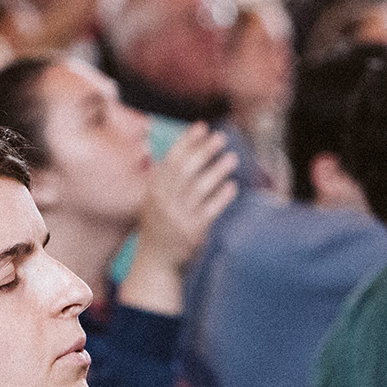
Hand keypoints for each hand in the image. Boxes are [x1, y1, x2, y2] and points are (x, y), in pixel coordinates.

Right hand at [123, 124, 237, 314]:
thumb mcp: (154, 197)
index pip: (171, 159)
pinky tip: (232, 186)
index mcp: (155, 188)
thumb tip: (185, 146)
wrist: (156, 259)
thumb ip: (165, 174)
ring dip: (217, 171)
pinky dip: (222, 197)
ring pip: (200, 188)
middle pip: (186, 170)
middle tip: (221, 138)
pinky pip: (210, 210)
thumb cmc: (158, 222)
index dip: (187, 141)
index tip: (202, 126)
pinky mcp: (194, 231)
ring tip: (232, 158)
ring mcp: (179, 216)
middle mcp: (165, 200)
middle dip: (204, 152)